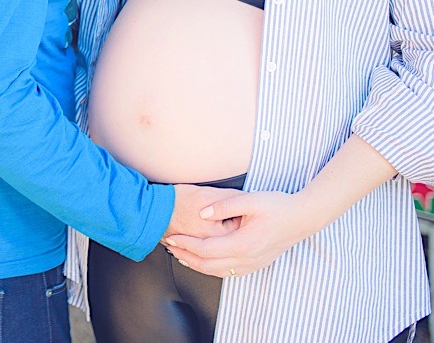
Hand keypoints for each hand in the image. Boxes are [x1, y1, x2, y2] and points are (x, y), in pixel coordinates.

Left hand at [164, 191, 313, 277]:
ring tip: (180, 254)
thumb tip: (202, 213)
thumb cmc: (277, 206)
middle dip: (185, 257)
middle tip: (169, 247)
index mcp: (243, 244)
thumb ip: (223, 206)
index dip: (186, 244)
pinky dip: (210, 268)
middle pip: (208, 265)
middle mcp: (247, 259)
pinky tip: (202, 260)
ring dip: (196, 264)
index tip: (171, 237)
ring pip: (217, 272)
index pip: (206, 249)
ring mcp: (252, 264)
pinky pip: (227, 272)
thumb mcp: (250, 199)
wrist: (303, 218)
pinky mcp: (255, 264)